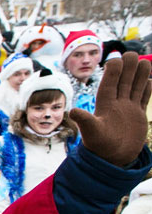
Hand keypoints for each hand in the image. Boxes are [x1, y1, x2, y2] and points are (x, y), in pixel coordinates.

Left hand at [70, 52, 151, 166]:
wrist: (112, 159)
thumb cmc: (99, 146)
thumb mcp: (92, 132)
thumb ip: (84, 121)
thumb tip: (70, 111)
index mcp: (104, 105)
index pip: (109, 84)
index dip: (112, 72)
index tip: (115, 59)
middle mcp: (116, 104)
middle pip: (123, 81)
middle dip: (128, 68)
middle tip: (132, 54)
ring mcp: (128, 109)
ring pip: (135, 87)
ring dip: (139, 75)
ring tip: (145, 61)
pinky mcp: (137, 115)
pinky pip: (143, 98)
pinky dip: (147, 89)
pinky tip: (151, 80)